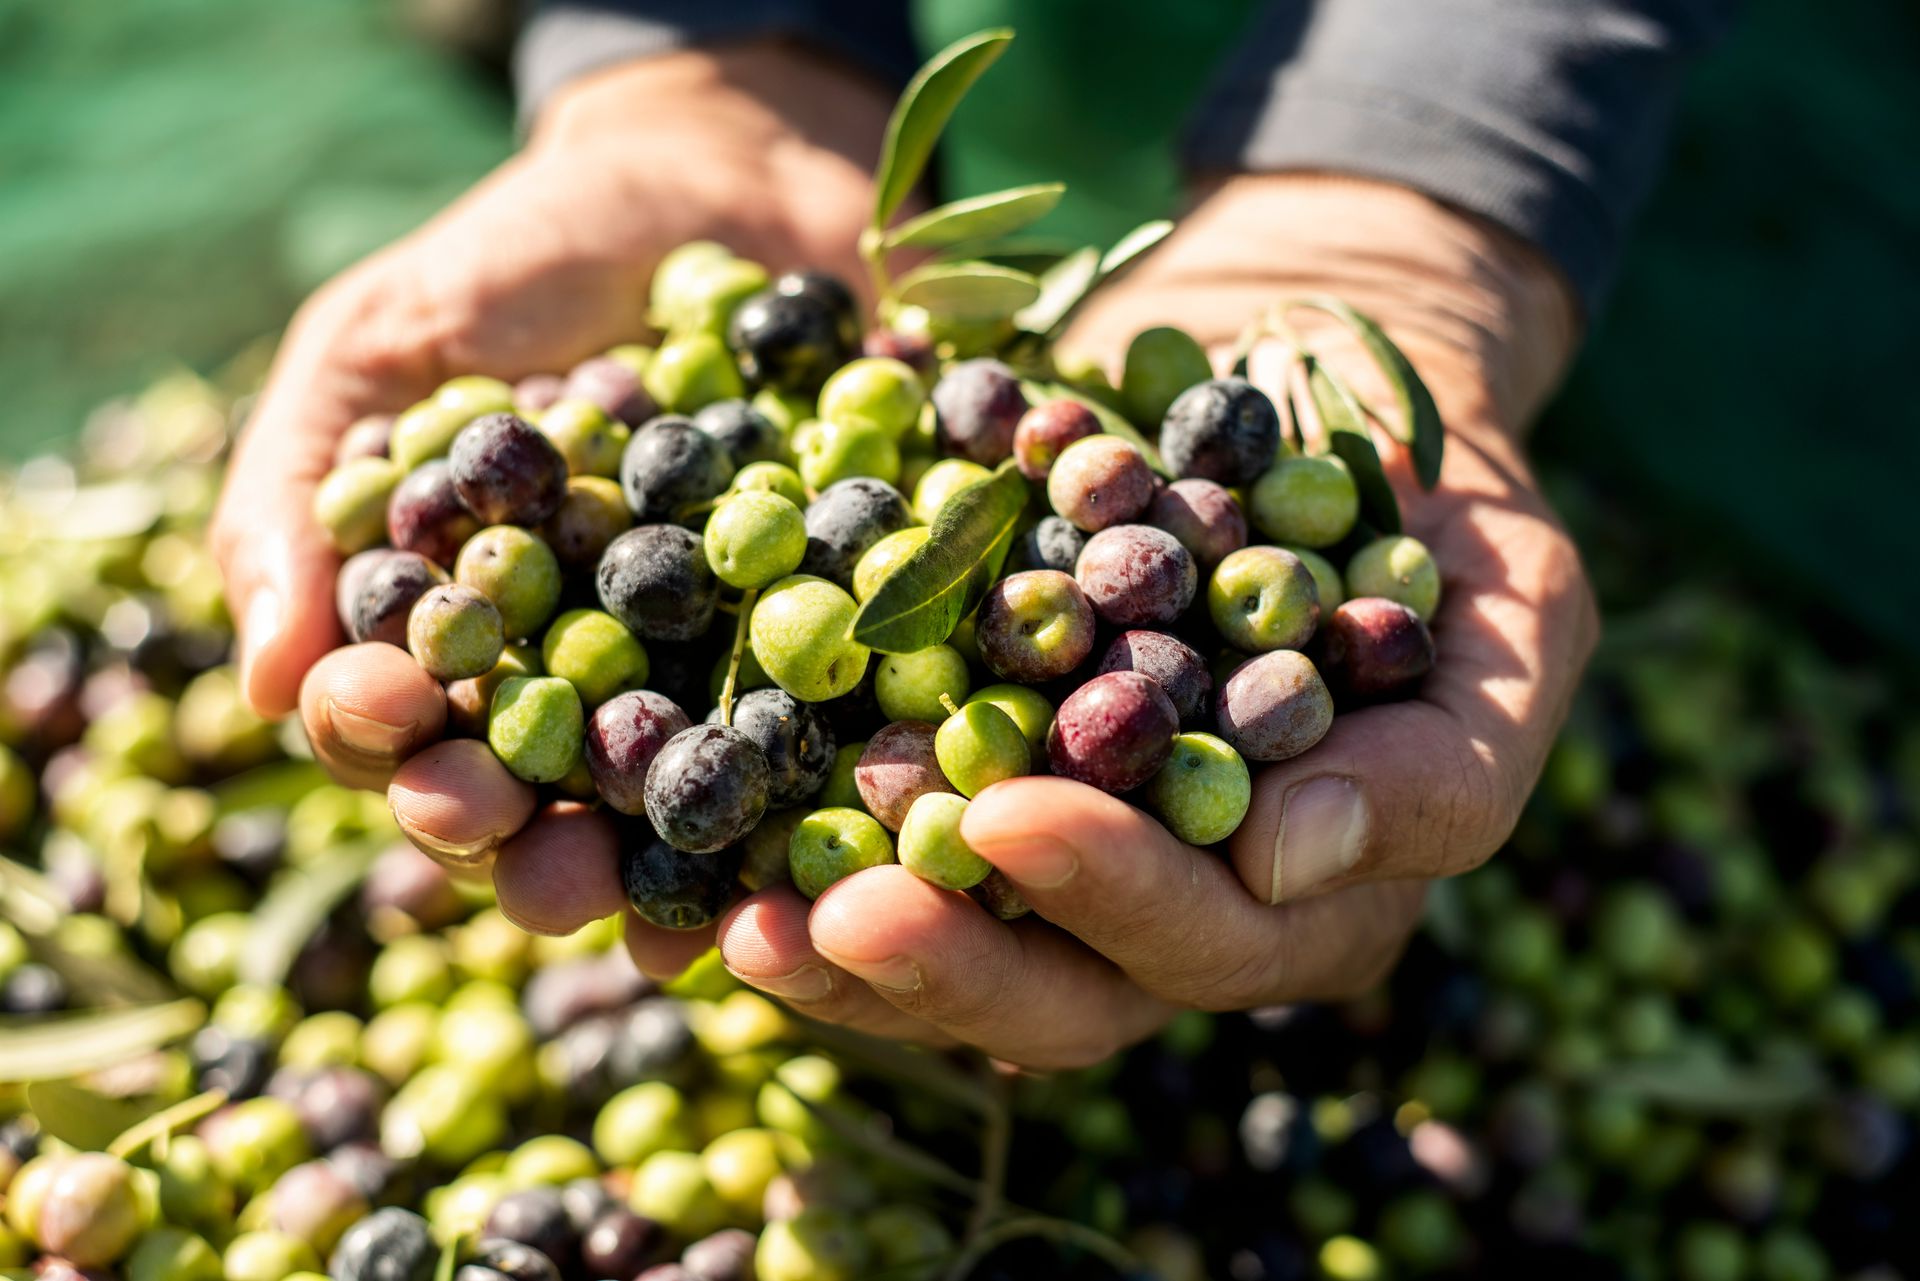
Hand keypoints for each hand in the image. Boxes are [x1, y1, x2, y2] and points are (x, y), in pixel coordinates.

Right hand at [211, 44, 891, 913]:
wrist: (729, 177)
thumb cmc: (529, 257)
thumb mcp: (388, 340)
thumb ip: (308, 487)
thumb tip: (263, 678)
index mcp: (463, 639)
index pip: (407, 729)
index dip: (393, 747)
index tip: (400, 729)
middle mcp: (587, 687)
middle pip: (544, 808)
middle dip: (532, 847)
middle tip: (541, 860)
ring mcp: (716, 679)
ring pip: (685, 814)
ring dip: (675, 871)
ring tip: (675, 904)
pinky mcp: (845, 650)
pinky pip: (841, 741)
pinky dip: (840, 791)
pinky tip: (837, 835)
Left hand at [711, 174, 1598, 1067]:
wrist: (1297, 379)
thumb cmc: (1434, 497)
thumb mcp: (1518, 604)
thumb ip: (1445, 754)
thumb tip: (1286, 861)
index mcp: (1318, 891)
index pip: (1219, 940)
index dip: (1119, 897)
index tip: (1012, 815)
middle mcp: (1185, 906)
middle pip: (1066, 990)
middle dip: (952, 957)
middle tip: (834, 912)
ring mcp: (1071, 853)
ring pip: (956, 952)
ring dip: (844, 948)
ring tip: (739, 918)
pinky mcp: (972, 779)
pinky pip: (878, 850)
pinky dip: (792, 852)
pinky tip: (701, 851)